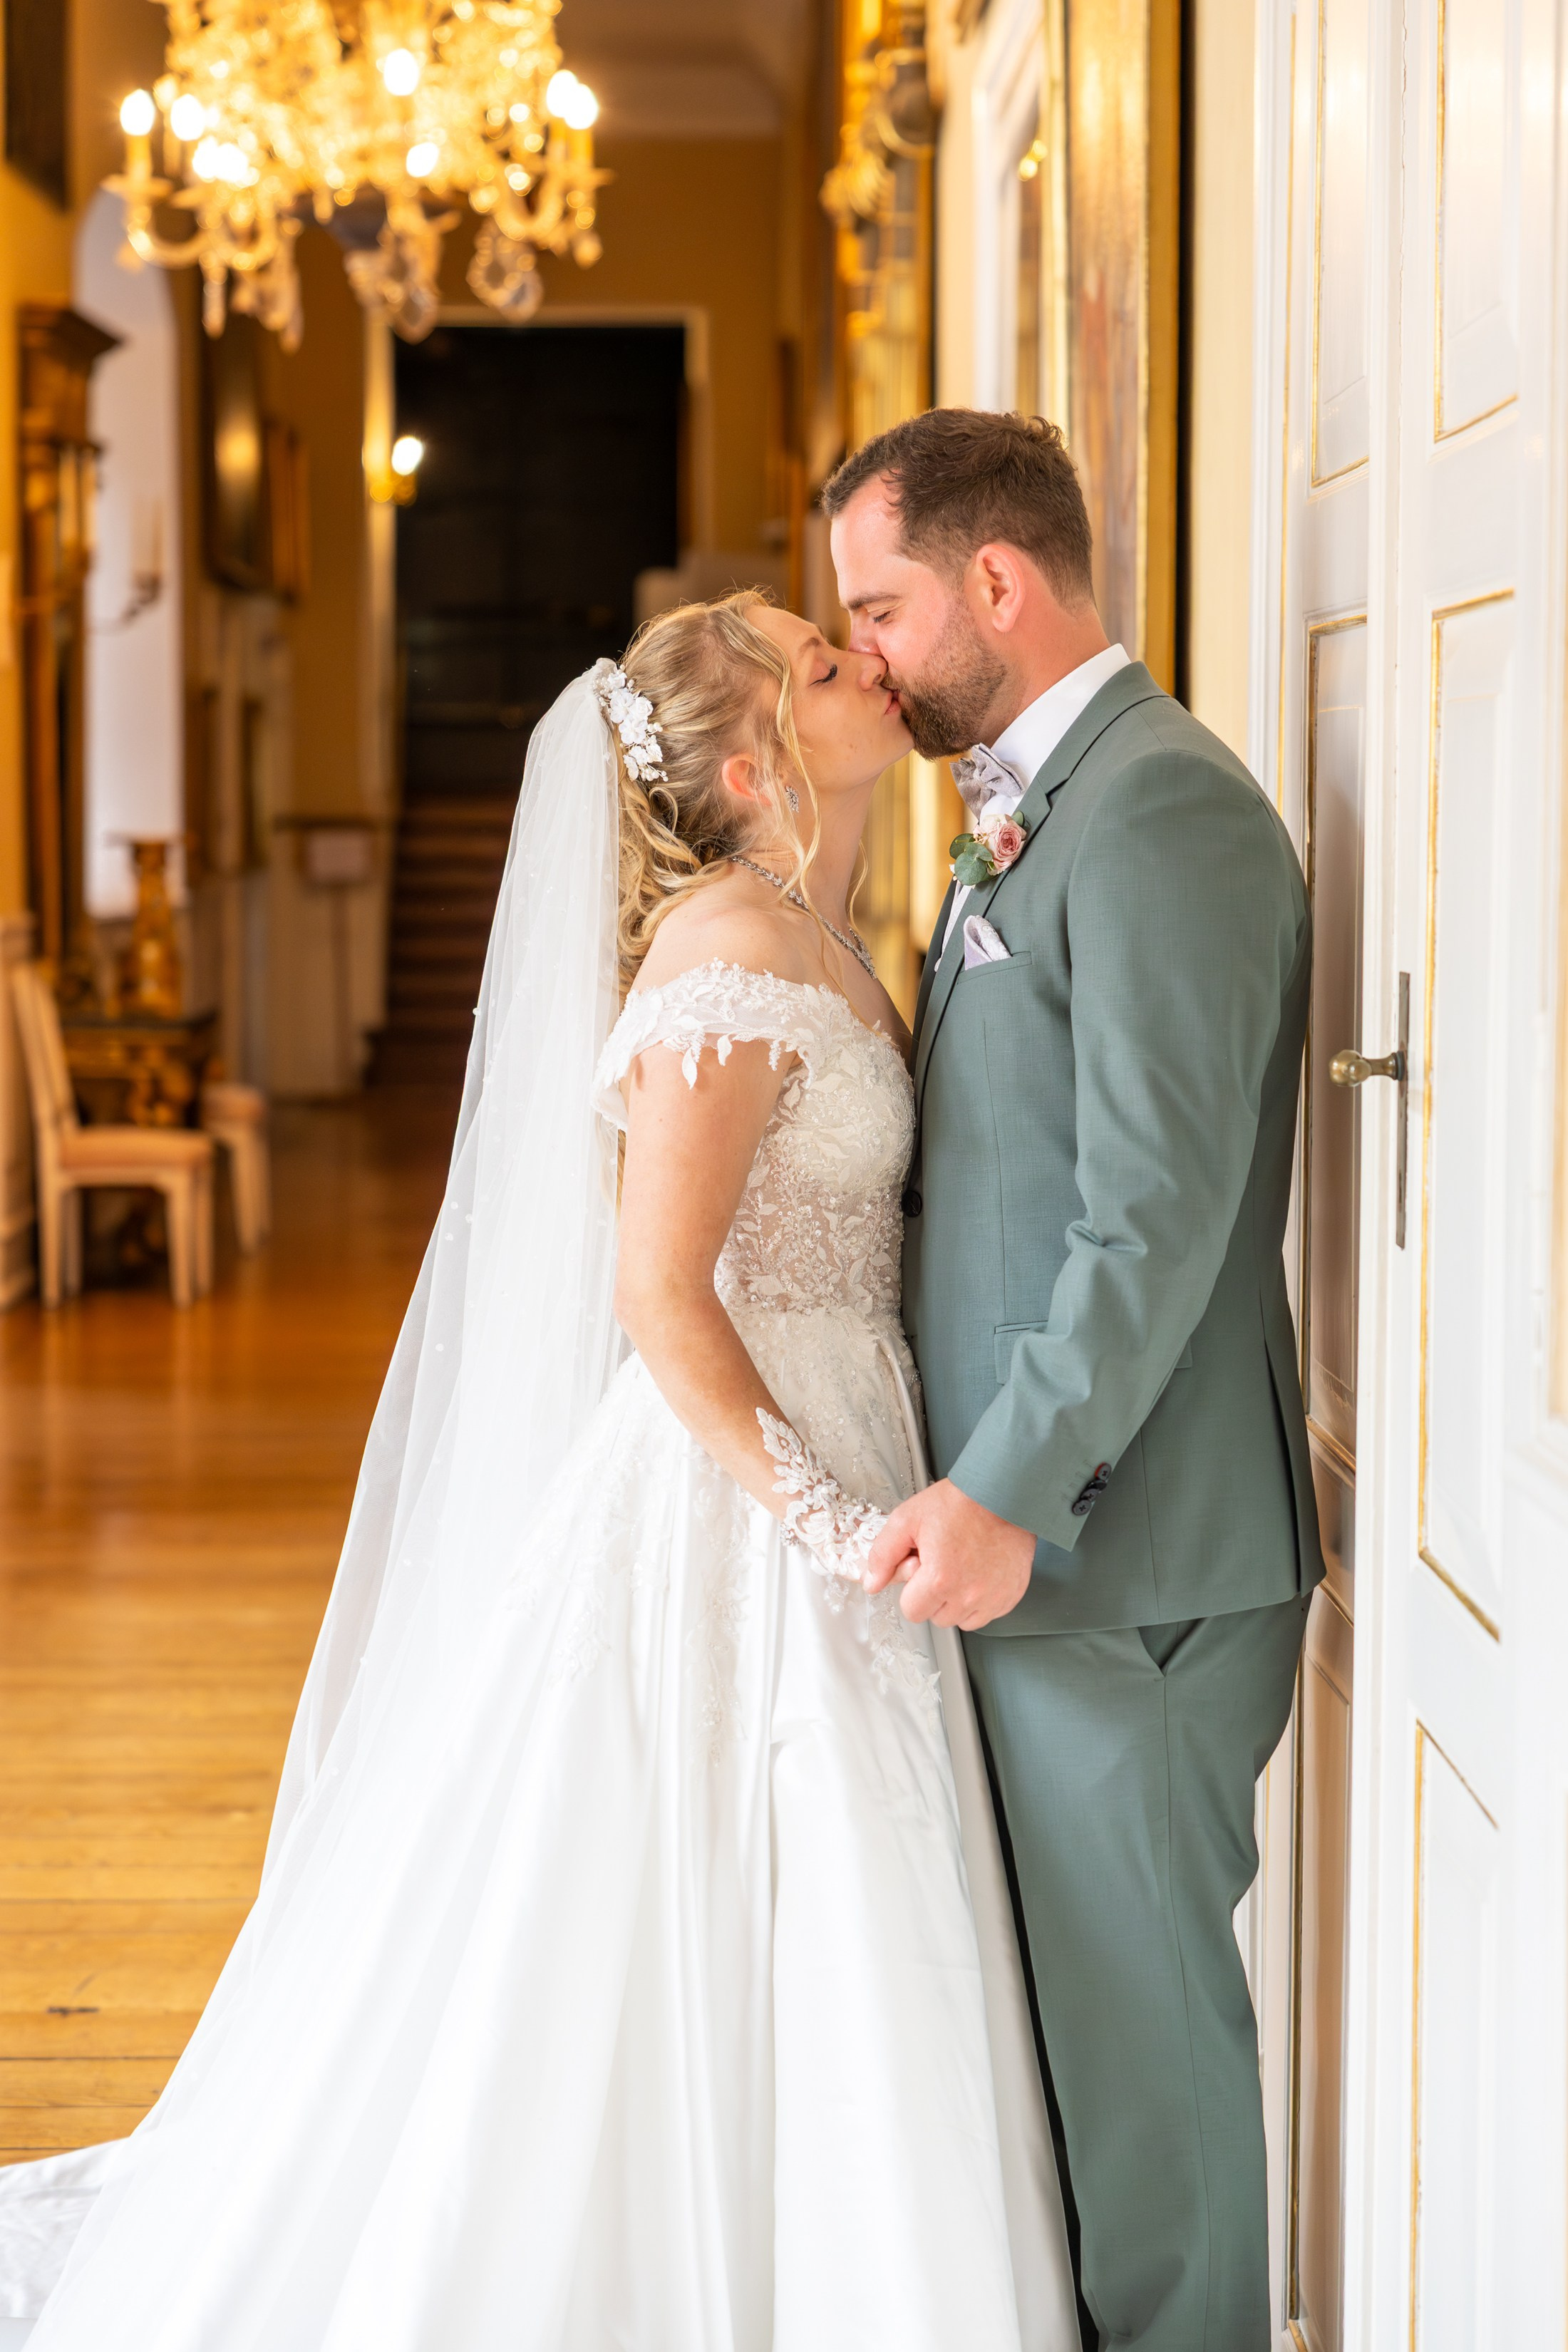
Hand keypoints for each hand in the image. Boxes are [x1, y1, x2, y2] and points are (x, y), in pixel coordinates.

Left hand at [864, 1479, 1035, 1629]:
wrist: (1002, 1492)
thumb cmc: (960, 1503)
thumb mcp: (908, 1519)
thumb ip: (883, 1555)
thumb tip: (872, 1583)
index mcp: (940, 1579)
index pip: (912, 1611)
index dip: (912, 1590)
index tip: (921, 1569)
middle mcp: (969, 1594)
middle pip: (937, 1617)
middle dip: (933, 1595)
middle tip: (942, 1563)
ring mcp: (993, 1598)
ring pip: (962, 1619)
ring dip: (957, 1601)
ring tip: (961, 1567)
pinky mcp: (1011, 1595)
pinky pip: (988, 1614)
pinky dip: (980, 1599)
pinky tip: (979, 1572)